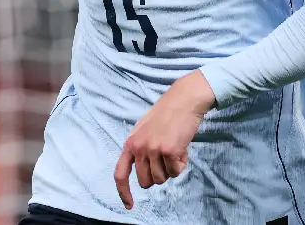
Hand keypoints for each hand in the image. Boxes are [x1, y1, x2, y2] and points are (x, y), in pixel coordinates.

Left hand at [114, 71, 215, 209]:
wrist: (184, 100)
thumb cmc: (167, 113)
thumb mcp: (144, 130)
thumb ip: (140, 149)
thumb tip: (144, 172)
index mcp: (130, 143)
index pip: (120, 174)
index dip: (123, 192)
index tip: (130, 205)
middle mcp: (139, 148)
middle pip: (146, 182)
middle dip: (158, 175)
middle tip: (166, 159)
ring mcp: (153, 150)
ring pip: (162, 179)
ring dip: (171, 169)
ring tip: (174, 149)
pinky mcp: (169, 151)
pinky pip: (176, 172)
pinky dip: (182, 164)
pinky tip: (182, 148)